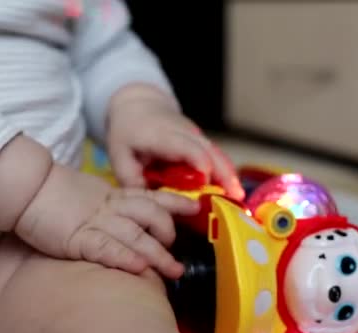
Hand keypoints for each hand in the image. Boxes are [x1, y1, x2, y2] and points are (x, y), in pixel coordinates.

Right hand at [14, 165, 199, 278]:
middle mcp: (108, 208)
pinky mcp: (77, 239)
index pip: (150, 197)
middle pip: (149, 214)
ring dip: (156, 252)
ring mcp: (94, 223)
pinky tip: (140, 268)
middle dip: (168, 230)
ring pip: (134, 234)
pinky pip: (106, 249)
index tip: (194, 206)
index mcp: (111, 196)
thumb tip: (125, 215)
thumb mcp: (87, 195)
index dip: (174, 202)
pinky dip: (125, 258)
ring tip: (172, 268)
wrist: (26, 189)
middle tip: (177, 245)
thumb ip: (107, 204)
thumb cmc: (52, 194)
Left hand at [106, 84, 244, 199]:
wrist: (138, 106)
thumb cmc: (127, 134)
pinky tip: (233, 189)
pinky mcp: (200, 140)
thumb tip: (150, 201)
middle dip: (221, 172)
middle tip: (233, 195)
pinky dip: (224, 171)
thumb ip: (131, 180)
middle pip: (207, 149)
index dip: (197, 161)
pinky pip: (216, 155)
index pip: (184, 146)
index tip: (205, 180)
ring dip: (228, 173)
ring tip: (238, 196)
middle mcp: (182, 131)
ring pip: (216, 152)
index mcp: (160, 135)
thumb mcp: (119, 156)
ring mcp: (194, 134)